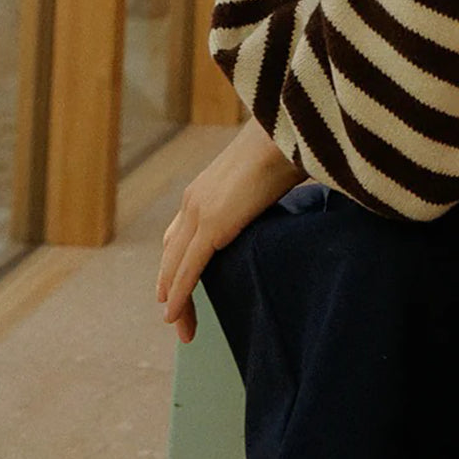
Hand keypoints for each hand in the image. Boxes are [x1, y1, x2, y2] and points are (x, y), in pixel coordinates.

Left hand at [156, 119, 303, 342]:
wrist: (287, 132)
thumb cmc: (287, 148)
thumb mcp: (264, 178)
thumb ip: (259, 196)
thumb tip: (278, 203)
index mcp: (204, 189)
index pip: (179, 236)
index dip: (175, 264)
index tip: (174, 287)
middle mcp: (193, 201)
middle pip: (171, 255)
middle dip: (171, 287)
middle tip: (177, 318)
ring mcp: (199, 212)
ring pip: (175, 267)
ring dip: (175, 299)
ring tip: (179, 326)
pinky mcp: (212, 224)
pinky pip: (188, 270)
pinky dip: (179, 295)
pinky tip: (175, 316)